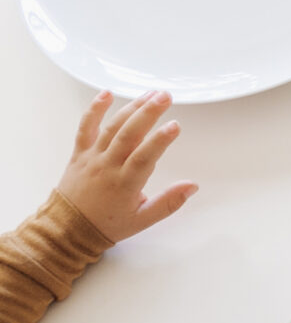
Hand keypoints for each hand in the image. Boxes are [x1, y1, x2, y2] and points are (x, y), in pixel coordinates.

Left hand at [57, 91, 195, 242]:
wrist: (67, 229)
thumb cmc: (106, 224)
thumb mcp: (142, 220)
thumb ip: (168, 203)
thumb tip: (192, 186)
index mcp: (124, 185)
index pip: (144, 158)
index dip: (160, 140)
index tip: (175, 125)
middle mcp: (107, 167)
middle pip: (128, 135)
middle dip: (147, 113)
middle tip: (165, 96)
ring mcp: (92, 158)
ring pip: (112, 128)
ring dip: (132, 108)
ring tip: (151, 94)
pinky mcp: (80, 153)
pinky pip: (85, 128)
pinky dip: (94, 110)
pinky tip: (107, 94)